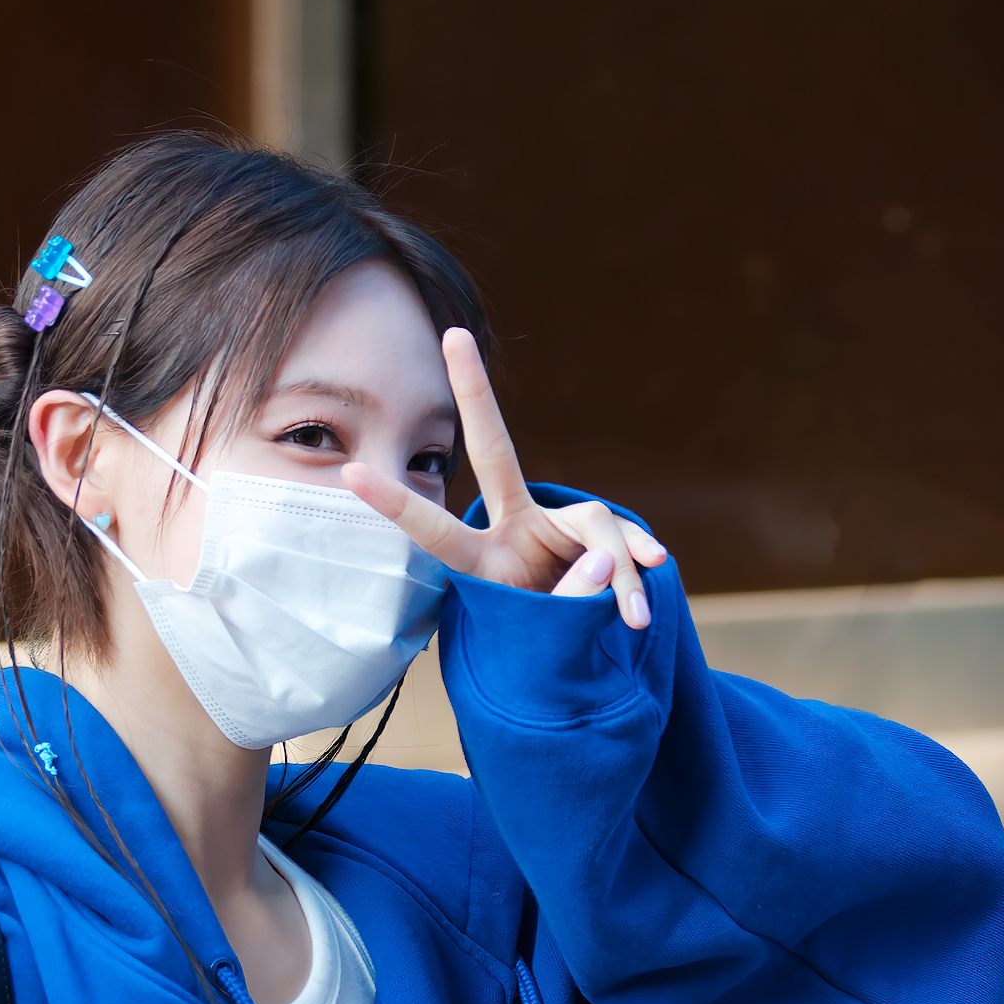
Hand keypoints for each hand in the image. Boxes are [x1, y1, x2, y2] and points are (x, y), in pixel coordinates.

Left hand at [341, 327, 665, 629]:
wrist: (578, 666)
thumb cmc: (546, 656)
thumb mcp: (548, 642)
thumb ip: (572, 603)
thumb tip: (604, 557)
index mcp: (480, 566)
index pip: (433, 531)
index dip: (396, 504)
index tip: (350, 473)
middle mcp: (511, 531)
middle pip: (494, 452)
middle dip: (474, 394)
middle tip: (454, 337)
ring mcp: (553, 527)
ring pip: (595, 527)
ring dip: (621, 574)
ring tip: (633, 620)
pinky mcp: (593, 532)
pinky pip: (622, 539)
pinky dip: (639, 565)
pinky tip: (653, 579)